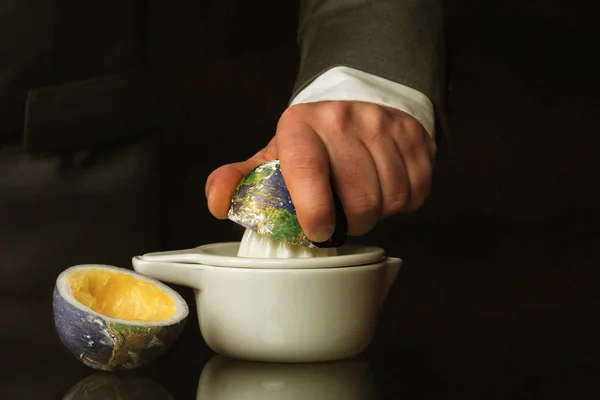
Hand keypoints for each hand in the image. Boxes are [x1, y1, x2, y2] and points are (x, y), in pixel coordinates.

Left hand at [205, 101, 435, 241]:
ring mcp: (383, 124)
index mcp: (301, 126)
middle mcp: (343, 119)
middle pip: (360, 197)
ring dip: (379, 213)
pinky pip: (418, 189)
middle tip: (342, 217)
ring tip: (364, 200)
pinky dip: (405, 202)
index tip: (319, 230)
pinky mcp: (414, 134)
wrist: (356, 102)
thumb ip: (240, 179)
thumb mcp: (272, 155)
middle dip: (353, 222)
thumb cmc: (311, 141)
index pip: (308, 168)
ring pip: (392, 196)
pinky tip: (386, 188)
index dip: (315, 208)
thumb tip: (217, 203)